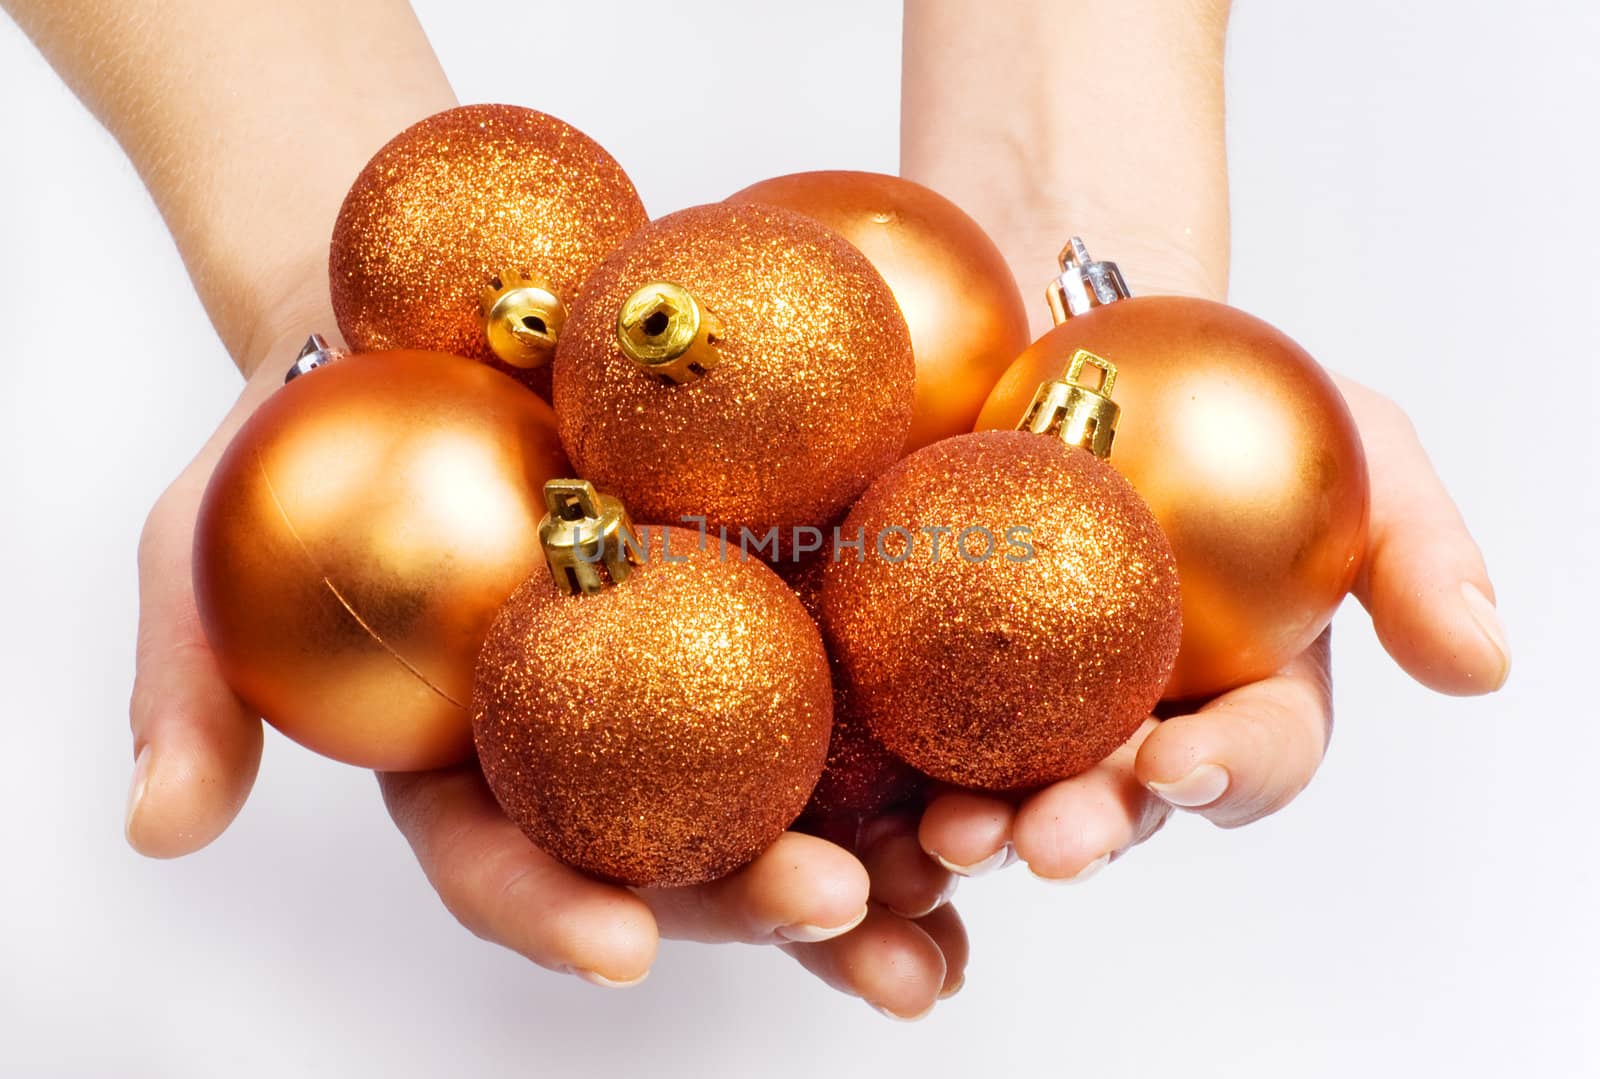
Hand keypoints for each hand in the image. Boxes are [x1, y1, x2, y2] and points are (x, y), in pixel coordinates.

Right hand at [125, 326, 965, 1013]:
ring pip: (782, 787)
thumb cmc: (304, 414)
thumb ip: (190, 675)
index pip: (503, 857)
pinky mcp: (770, 585)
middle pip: (671, 845)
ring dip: (874, 867)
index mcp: (466, 752)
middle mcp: (588, 731)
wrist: (417, 306)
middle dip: (757, 905)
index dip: (554, 909)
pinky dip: (916, 727)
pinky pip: (851, 666)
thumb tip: (157, 829)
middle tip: (845, 913)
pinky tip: (990, 774)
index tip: (625, 944)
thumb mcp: (205, 528)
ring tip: (951, 918)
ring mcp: (685, 662)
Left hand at [915, 367, 1509, 880]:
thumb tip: (1482, 663)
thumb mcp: (1357, 439)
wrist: (1079, 320)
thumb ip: (1415, 548)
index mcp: (1242, 689)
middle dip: (1090, 827)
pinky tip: (859, 792)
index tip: (1181, 765)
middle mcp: (1134, 716)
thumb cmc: (1235, 384)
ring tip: (948, 833)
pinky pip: (905, 727)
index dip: (1225, 774)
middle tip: (1048, 840)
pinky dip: (885, 768)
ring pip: (1006, 784)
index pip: (1252, 755)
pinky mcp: (925, 663)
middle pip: (1119, 797)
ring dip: (981, 825)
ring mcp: (1026, 698)